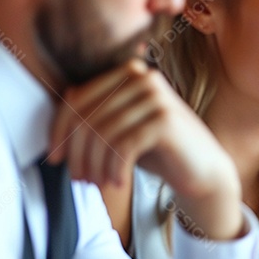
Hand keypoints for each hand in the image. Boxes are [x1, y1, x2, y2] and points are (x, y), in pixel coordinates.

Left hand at [49, 59, 243, 240]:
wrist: (204, 171)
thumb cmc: (159, 152)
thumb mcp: (122, 130)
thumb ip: (96, 116)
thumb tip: (58, 118)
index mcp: (128, 73)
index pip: (77, 98)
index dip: (59, 131)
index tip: (55, 159)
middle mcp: (143, 77)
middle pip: (87, 117)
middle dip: (78, 153)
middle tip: (79, 180)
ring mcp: (156, 96)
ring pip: (103, 133)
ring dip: (95, 165)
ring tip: (98, 184)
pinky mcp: (165, 120)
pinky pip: (123, 146)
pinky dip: (115, 169)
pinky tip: (118, 184)